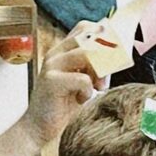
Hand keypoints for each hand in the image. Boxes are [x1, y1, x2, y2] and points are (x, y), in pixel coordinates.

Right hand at [0, 28, 100, 155]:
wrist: (38, 127)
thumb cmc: (63, 105)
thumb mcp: (82, 81)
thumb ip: (95, 67)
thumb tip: (117, 57)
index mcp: (62, 50)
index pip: (86, 28)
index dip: (103, 38)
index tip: (112, 56)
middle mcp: (55, 53)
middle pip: (89, 39)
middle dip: (105, 57)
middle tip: (103, 78)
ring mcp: (52, 65)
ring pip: (87, 55)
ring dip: (99, 73)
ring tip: (96, 88)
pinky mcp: (51, 81)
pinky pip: (83, 79)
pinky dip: (88, 91)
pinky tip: (80, 99)